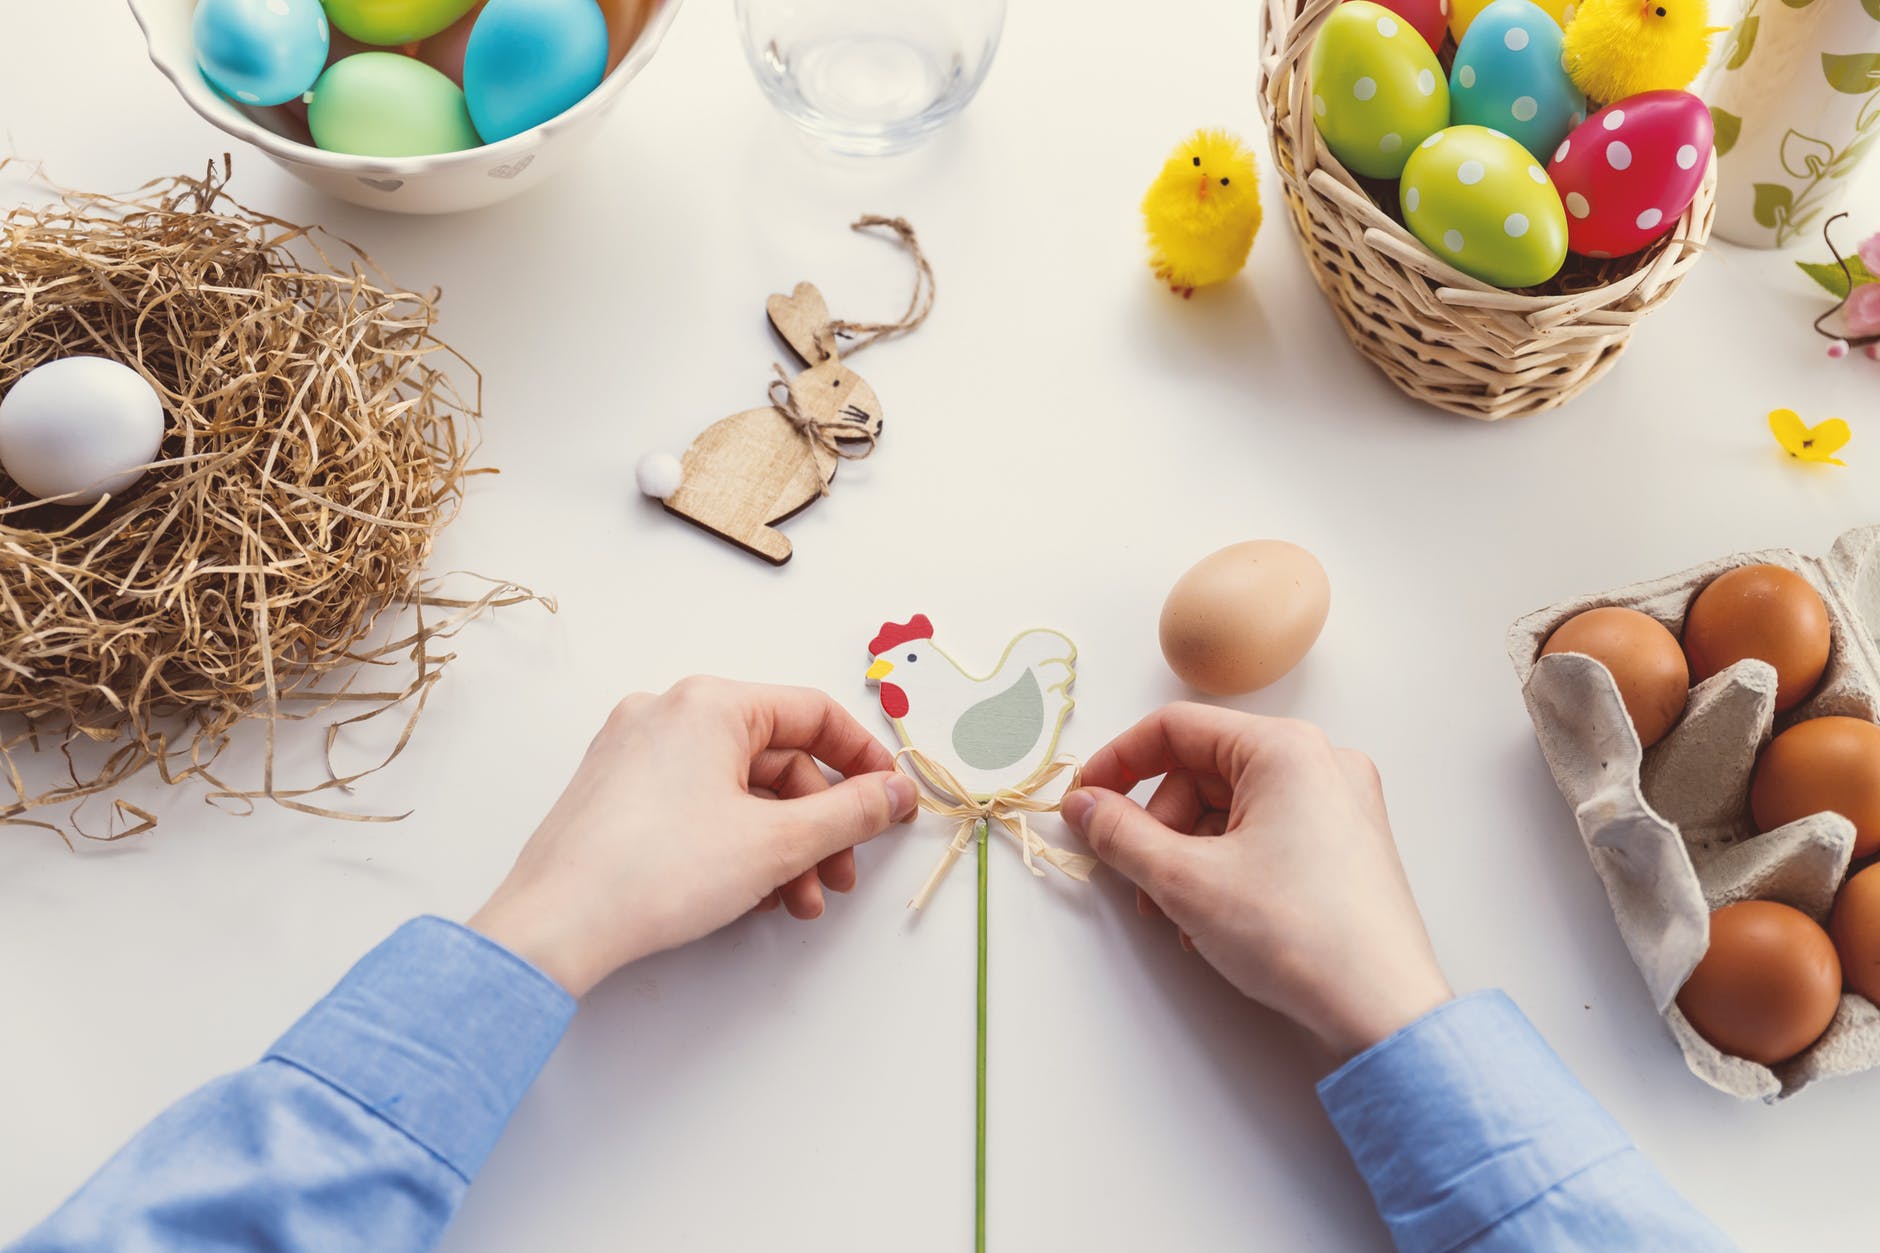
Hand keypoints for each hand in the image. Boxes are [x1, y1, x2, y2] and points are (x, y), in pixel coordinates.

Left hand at [468, 678, 917, 996]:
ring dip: (782, 846)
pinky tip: (752, 896)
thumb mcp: (778, 843)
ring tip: (797, 903)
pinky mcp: (616, 793)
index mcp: (710, 703)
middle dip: (819, 825)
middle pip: (777, 758)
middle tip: (841, 876)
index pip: (813, 713)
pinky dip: (736, 844)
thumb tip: (895, 793)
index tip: (890, 802)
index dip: (864, 760)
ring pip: (738, 790)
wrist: (556, 927)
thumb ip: (851, 813)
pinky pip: (699, 805)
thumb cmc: (657, 873)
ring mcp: (635, 752)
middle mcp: (668, 713)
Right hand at [1061, 703, 1450, 1059]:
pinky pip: (1265, 835)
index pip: (1177, 728)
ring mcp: (1339, 805)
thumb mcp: (1184, 880)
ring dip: (1188, 857)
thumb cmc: (1298, 936)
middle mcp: (1320, 763)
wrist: (1381, 1011)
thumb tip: (1083, 805)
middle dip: (1158, 828)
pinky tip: (1215, 922)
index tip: (1085, 801)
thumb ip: (1120, 834)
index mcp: (1286, 749)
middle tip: (1139, 880)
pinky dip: (1227, 869)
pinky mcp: (1346, 846)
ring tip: (1179, 917)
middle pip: (1202, 772)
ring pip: (1230, 810)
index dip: (1118, 762)